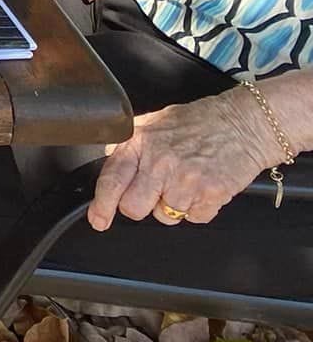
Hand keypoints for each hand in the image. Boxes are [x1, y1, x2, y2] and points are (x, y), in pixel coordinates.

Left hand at [89, 91, 278, 229]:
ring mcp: (186, 180)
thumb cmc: (199, 122)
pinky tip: (202, 186)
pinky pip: (195, 218)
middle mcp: (159, 162)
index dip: (101, 205)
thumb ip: (130, 145)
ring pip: (165, 216)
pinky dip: (198, 208)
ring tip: (185, 180)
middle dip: (141, 206)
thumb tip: (110, 165)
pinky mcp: (211, 194)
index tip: (98, 219)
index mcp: (140, 143)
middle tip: (154, 192)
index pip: (111, 180)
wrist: (243, 123)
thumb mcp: (154, 123)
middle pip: (134, 207)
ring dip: (173, 206)